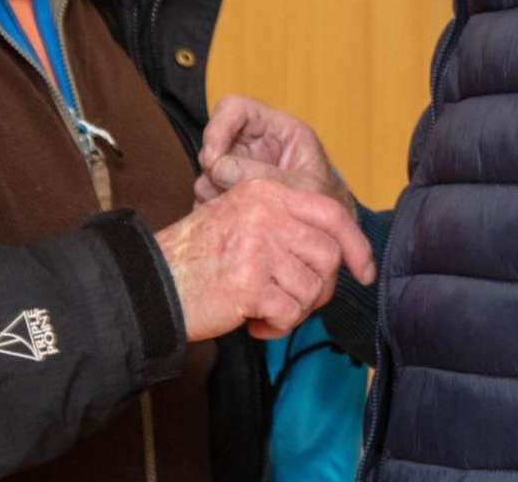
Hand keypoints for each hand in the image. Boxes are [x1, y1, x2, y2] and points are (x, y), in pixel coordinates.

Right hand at [154, 176, 374, 340]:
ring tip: (266, 309)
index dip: (356, 245)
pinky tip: (255, 322)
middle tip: (293, 300)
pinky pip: (290, 313)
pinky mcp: (250, 283)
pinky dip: (277, 326)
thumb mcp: (242, 217)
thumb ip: (287, 223)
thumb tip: (340, 252)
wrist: (152, 283)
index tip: (365, 271)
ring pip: (312, 288)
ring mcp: (258, 246)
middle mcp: (265, 212)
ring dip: (295, 309)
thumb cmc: (199, 257)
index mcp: (265, 190)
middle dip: (319, 287)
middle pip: (327, 255)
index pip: (330, 212)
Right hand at [196, 95, 354, 214]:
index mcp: (280, 130)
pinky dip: (213, 205)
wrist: (333, 238)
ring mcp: (244, 166)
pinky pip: (210, 190)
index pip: (236, 108)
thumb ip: (263, 176)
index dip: (218, 126)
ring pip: (209, 168)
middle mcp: (257, 144)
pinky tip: (231, 220)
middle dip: (214, 165)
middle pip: (216, 138)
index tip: (212, 158)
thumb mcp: (302, 189)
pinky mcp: (234, 190)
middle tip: (222, 192)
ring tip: (236, 212)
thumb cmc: (328, 207)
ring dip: (214, 189)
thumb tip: (219, 169)